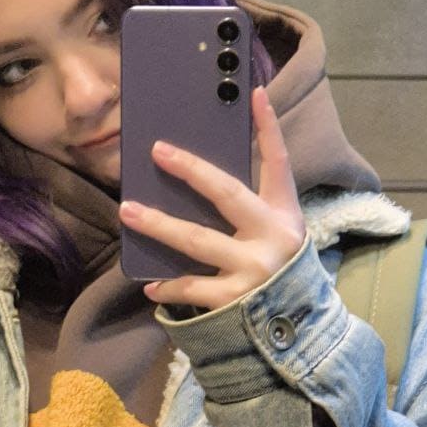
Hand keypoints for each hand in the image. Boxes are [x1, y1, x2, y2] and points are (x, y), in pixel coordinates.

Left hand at [118, 85, 305, 311]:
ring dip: (158, 224)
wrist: (299, 333)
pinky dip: (169, 287)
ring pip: (197, 240)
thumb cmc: (279, 275)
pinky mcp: (237, 301)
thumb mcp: (278, 236)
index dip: (269, 127)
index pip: (278, 162)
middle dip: (190, 170)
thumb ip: (250, 212)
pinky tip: (149, 285)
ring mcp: (254, 270)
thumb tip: (197, 182)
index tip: (255, 94)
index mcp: (284, 215)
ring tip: (128, 211)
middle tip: (157, 151)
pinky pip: (193, 288)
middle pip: (226, 193)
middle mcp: (272, 237)